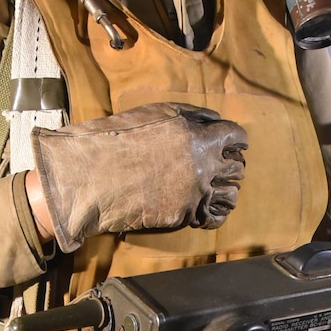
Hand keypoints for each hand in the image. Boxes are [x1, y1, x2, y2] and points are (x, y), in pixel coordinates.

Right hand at [29, 102, 247, 253]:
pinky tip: (210, 210)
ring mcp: (194, 192)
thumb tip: (215, 121)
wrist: (92, 174)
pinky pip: (213, 217)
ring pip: (230, 194)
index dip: (237, 140)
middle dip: (232, 165)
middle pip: (236, 167)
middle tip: (225, 166)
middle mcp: (202, 165)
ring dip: (227, 190)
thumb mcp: (156, 112)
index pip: (235, 136)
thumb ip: (191, 115)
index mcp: (198, 136)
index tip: (236, 144)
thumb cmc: (120, 137)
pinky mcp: (183, 215)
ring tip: (219, 189)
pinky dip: (215, 214)